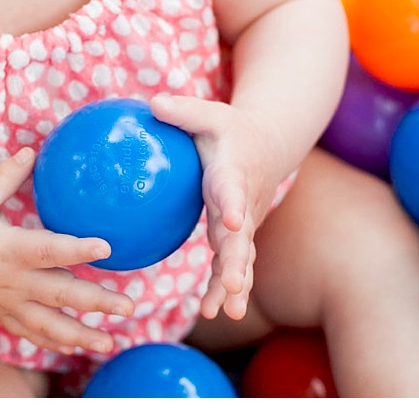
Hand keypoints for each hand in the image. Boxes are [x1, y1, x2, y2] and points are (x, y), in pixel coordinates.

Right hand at [0, 147, 134, 354]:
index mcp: (8, 250)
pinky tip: (79, 348)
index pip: (49, 251)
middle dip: (96, 302)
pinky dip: (55, 342)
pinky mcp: (0, 313)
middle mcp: (11, 281)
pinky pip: (31, 333)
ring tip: (110, 341)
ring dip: (81, 335)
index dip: (78, 249)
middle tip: (129, 305)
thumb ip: (5, 176)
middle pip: (59, 295)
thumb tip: (33, 151)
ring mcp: (6, 302)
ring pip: (49, 325)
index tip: (108, 247)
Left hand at [148, 94, 292, 321]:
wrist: (266, 145)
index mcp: (234, 173)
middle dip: (238, 262)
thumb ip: (182, 111)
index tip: (232, 219)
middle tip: (234, 286)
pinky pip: (233, 264)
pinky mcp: (237, 236)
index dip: (233, 204)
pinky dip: (225, 288)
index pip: (234, 190)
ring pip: (240, 258)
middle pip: (241, 237)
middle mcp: (242, 204)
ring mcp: (243, 224)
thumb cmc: (230, 128)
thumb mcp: (208, 113)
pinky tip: (212, 312)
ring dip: (234, 286)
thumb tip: (151, 105)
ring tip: (225, 312)